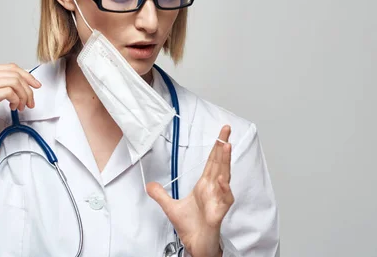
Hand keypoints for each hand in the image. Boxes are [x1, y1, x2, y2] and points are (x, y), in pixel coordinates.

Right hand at [0, 63, 41, 144]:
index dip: (27, 76)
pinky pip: (9, 92)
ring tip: (21, 107)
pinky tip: (13, 108)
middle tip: (30, 101)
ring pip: (14, 82)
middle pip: (15, 74)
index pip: (12, 67)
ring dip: (24, 96)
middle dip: (28, 88)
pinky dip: (16, 100)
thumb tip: (21, 86)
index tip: (35, 86)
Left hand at [147, 125, 232, 256]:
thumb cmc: (191, 228)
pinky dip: (224, 189)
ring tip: (226, 147)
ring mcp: (217, 200)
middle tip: (226, 131)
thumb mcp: (170, 207)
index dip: (216, 147)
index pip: (212, 162)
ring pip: (224, 177)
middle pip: (220, 164)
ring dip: (226, 162)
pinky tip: (222, 180)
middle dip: (223, 147)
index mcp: (204, 186)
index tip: (221, 134)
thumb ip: (160, 195)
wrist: (195, 245)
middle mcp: (213, 190)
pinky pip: (224, 200)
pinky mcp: (218, 213)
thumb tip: (149, 185)